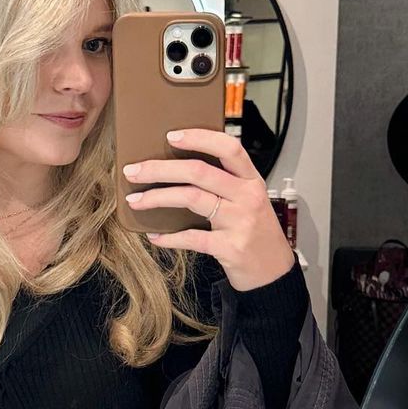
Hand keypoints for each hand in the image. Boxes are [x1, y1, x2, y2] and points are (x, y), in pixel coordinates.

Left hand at [123, 128, 295, 291]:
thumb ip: (224, 184)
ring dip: (157, 197)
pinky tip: (154, 236)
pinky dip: (169, 237)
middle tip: (134, 171)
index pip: (229, 148)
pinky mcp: (230, 247)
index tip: (171, 136)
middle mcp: (247, 197)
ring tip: (135, 200)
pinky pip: (192, 237)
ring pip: (191, 198)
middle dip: (160, 168)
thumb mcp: (248, 201)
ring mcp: (240, 222)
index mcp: (251, 180)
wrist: (273, 273)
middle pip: (199, 171)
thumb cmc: (255, 233)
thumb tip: (176, 169)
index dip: (199, 138)